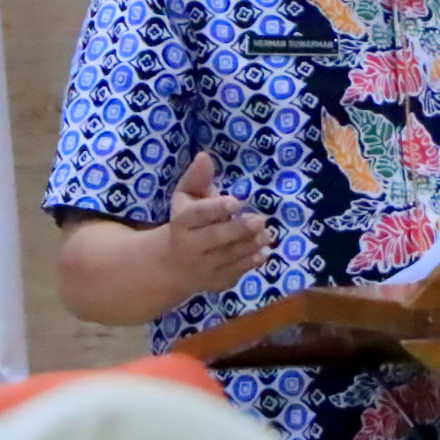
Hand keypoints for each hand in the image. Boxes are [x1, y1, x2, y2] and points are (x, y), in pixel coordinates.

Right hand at [160, 151, 267, 296]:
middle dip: (239, 229)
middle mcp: (190, 246)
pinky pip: (234, 274)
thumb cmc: (185, 223)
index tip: (235, 201)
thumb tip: (205, 156)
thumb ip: (197, 178)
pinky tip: (263, 253)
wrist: (172, 265)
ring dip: (250, 246)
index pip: (198, 215)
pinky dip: (250, 264)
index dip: (216, 208)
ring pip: (228, 257)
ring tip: (267, 235)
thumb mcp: (185, 198)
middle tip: (261, 220)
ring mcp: (203, 267)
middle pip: (215, 238)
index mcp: (182, 222)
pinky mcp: (215, 282)